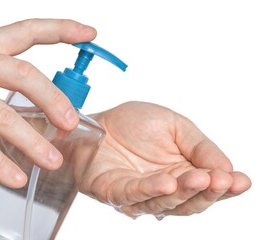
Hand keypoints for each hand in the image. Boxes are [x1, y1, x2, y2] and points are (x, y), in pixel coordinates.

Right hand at [0, 19, 95, 187]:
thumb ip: (1, 87)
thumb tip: (47, 110)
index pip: (24, 30)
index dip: (60, 30)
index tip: (89, 34)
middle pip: (23, 74)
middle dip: (53, 100)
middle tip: (71, 123)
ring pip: (4, 116)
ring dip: (33, 142)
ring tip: (52, 160)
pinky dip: (1, 163)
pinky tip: (16, 177)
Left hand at [81, 101, 250, 218]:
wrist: (100, 121)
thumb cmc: (133, 124)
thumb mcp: (175, 126)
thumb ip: (199, 147)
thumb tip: (228, 169)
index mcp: (181, 173)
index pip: (207, 187)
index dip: (225, 187)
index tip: (242, 181)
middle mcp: (162, 190)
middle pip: (189, 202)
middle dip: (208, 192)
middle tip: (222, 181)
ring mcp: (138, 195)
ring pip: (164, 203)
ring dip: (183, 193)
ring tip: (199, 179)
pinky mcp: (114, 192)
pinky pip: (133, 195)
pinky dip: (151, 190)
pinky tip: (168, 182)